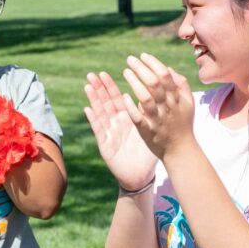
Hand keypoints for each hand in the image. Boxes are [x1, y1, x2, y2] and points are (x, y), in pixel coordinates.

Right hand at [84, 71, 157, 190]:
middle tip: (95, 73)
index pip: (119, 98)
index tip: (110, 72)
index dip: (114, 86)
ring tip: (88, 85)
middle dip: (101, 88)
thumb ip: (152, 113)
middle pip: (107, 102)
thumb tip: (160, 94)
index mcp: (128, 118)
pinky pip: (99, 130)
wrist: (140, 175)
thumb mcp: (150, 129)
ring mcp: (110, 133)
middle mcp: (117, 123)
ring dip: (94, 99)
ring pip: (100, 112)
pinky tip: (88, 109)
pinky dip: (93, 119)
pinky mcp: (105, 144)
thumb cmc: (147, 153)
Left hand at [122, 53, 194, 161]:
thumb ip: (181, 85)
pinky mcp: (147, 131)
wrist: (180, 150)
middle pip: (154, 84)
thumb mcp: (188, 103)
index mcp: (176, 99)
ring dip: (134, 83)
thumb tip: (168, 68)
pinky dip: (131, 107)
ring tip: (125, 72)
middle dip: (141, 69)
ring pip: (145, 99)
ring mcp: (157, 119)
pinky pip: (138, 117)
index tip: (143, 55)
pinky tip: (124, 96)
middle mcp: (167, 107)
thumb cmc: (183, 123)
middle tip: (130, 59)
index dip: (153, 63)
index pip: (165, 76)